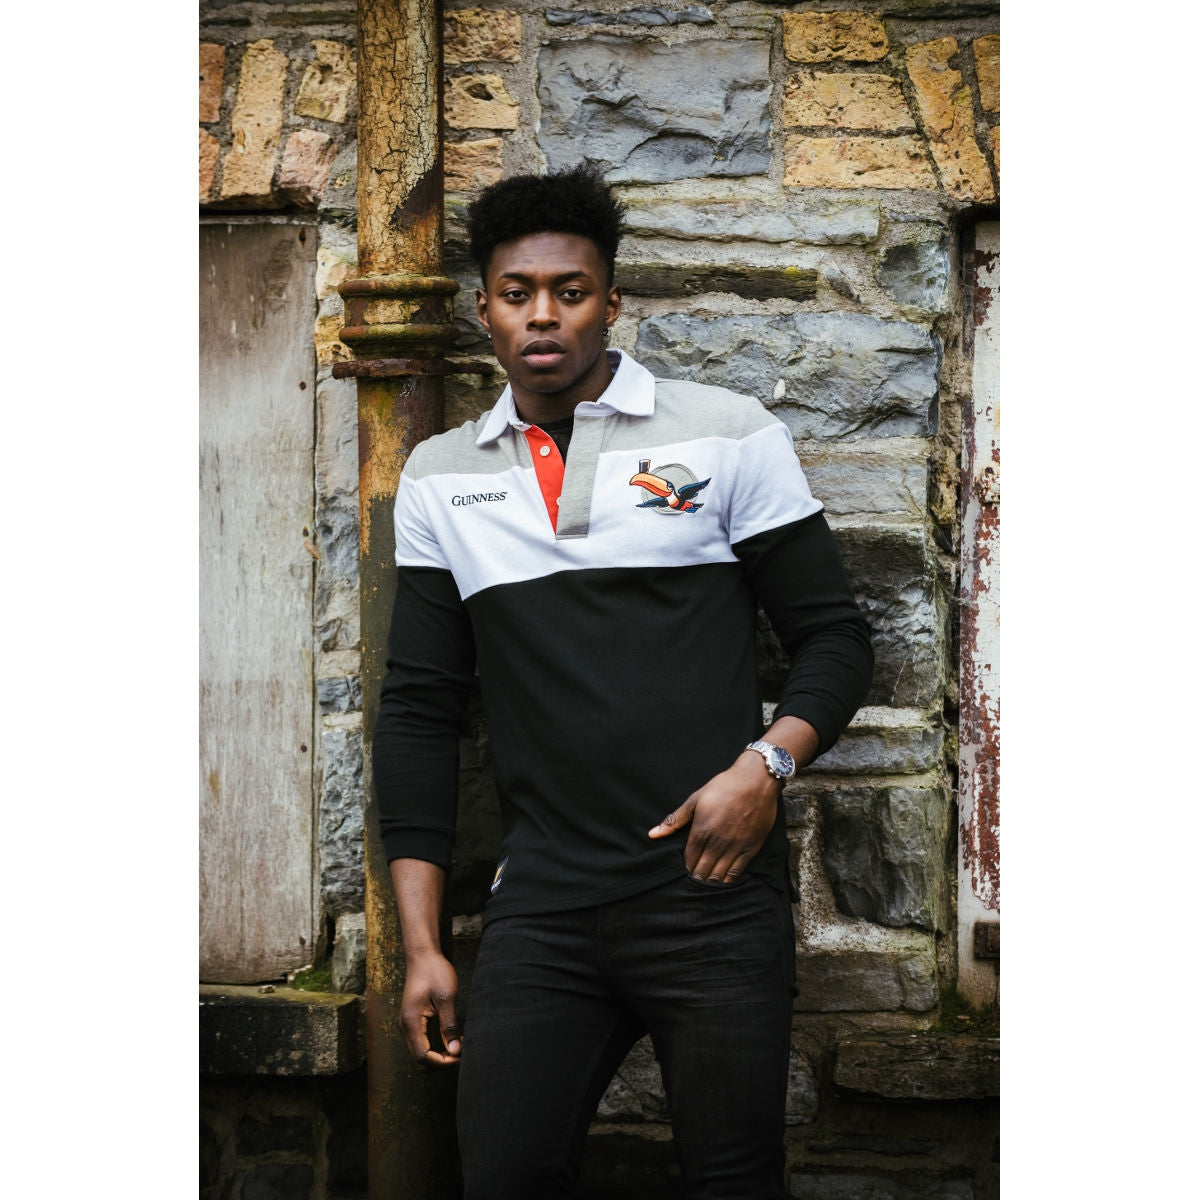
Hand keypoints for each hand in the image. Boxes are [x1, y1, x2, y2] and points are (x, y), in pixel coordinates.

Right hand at [399, 951, 461, 1067]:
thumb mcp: (446, 997)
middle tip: (462, 1052)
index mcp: (411, 1022)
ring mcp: (407, 1025)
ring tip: (459, 1044)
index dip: (443, 1062)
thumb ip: (449, 1025)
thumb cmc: (435, 972)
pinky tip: (452, 1037)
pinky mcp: (413, 1022)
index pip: (423, 1057)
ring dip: (439, 1056)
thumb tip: (455, 1051)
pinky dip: (436, 1047)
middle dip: (441, 1062)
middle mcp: (405, 1027)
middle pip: (420, 1061)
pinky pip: (422, 1044)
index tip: (461, 1056)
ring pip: (420, 1054)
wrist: (423, 956)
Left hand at [647, 752, 779, 882]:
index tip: (682, 873)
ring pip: (719, 876)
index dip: (684, 870)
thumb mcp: (695, 800)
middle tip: (692, 883)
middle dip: (696, 878)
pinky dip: (728, 881)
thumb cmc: (723, 787)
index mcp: (701, 831)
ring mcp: (735, 847)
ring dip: (710, 883)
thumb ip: (674, 820)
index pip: (688, 860)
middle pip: (702, 872)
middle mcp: (717, 843)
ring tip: (705, 886)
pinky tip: (723, 882)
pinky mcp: (751, 849)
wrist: (756, 781)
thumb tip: (652, 834)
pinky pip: (737, 873)